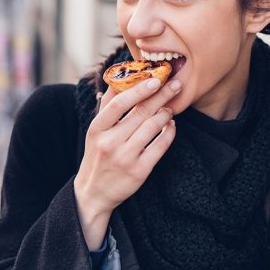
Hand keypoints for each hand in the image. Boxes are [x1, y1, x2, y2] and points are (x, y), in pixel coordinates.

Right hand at [73, 78, 180, 248]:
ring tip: (171, 107)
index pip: (119, 104)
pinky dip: (169, 133)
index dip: (139, 90)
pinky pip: (159, 147)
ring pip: (152, 128)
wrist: (94, 192)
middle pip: (140, 113)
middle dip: (161, 96)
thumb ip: (108, 105)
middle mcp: (110, 143)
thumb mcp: (95, 130)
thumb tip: (120, 77)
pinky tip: (171, 126)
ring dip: (166, 114)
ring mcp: (125, 158)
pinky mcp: (139, 171)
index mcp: (97, 129)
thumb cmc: (97, 154)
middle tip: (176, 84)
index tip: (155, 79)